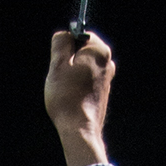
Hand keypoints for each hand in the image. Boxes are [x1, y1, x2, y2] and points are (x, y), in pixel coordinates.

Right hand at [43, 27, 114, 165]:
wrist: (80, 131)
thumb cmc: (67, 98)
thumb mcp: (57, 65)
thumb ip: (61, 43)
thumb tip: (64, 34)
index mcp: (99, 50)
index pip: (79, 35)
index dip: (66, 47)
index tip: (60, 62)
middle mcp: (108, 62)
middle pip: (82, 52)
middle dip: (69, 61)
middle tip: (61, 77)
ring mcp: (107, 78)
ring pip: (83, 67)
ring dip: (72, 75)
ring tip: (66, 90)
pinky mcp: (103, 93)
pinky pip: (86, 82)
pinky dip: (78, 87)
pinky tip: (72, 99)